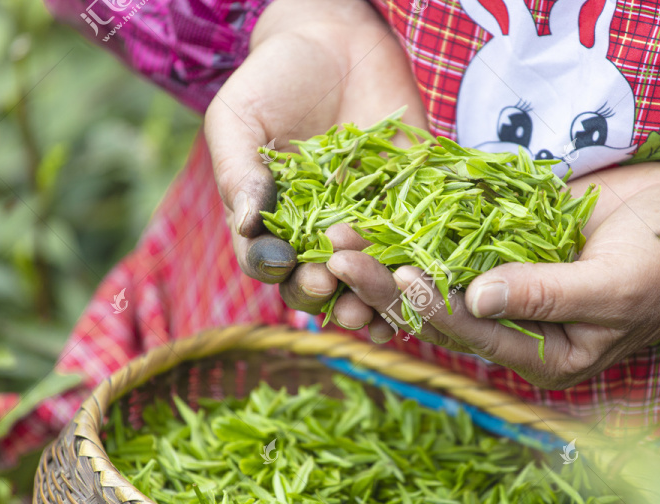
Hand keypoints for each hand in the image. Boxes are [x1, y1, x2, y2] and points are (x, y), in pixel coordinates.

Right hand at [204, 0, 425, 301]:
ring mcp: (364, 220)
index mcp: (272, 218)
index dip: (276, 269)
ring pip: (366, 274)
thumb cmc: (274, 78)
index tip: (287, 265)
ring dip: (371, 295)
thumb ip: (240, 172)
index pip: (267, 260)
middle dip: (323, 292)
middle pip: (316, 280)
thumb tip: (247, 224)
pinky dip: (415, 267)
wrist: (335, 40)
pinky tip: (419, 283)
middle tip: (332, 288)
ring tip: (376, 305)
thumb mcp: (240, 119)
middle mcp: (316, 230)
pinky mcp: (407, 204)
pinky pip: (413, 243)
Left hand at [325, 162, 659, 388]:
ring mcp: (509, 282)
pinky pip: (456, 240)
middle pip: (440, 309)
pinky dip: (418, 230)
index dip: (433, 306)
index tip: (396, 274)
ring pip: (437, 275)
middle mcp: (517, 324)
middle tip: (338, 253)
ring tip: (340, 232)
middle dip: (387, 283)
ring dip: (388, 254)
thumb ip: (550, 295)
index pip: (475, 333)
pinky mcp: (508, 244)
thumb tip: (478, 296)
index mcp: (543, 352)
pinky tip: (376, 213)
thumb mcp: (617, 283)